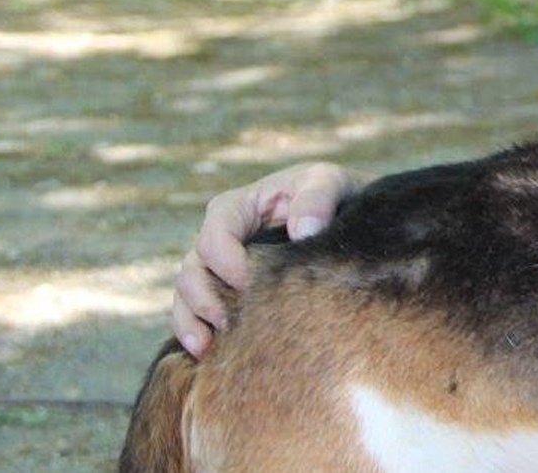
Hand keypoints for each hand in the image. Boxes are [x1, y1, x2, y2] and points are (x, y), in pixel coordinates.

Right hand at [171, 162, 372, 355]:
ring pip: (187, 295)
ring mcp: (219, 268)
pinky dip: (196, 333)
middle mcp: (220, 239)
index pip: (215, 236)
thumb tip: (302, 231)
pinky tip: (206, 356)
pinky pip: (198, 314)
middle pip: (192, 269)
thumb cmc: (334, 195)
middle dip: (203, 298)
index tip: (251, 285)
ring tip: (206, 349)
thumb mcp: (330, 182)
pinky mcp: (227, 292)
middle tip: (229, 324)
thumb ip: (317, 197)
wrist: (350, 221)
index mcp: (236, 208)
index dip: (227, 263)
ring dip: (191, 322)